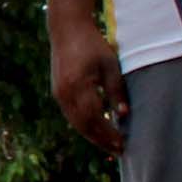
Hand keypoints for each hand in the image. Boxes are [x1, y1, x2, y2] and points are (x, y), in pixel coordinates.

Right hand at [50, 23, 129, 154]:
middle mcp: (64, 94)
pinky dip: (84, 125)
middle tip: (117, 151)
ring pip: (75, 123)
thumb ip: (116, 91)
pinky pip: (71, 115)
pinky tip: (96, 129)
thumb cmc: (92, 45)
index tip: (122, 143)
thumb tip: (123, 115)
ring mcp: (58, 94)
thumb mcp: (110, 65)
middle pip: (83, 126)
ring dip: (92, 136)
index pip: (94, 118)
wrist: (66, 30)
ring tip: (108, 144)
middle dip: (101, 140)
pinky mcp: (57, 93)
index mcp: (78, 86)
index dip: (108, 133)